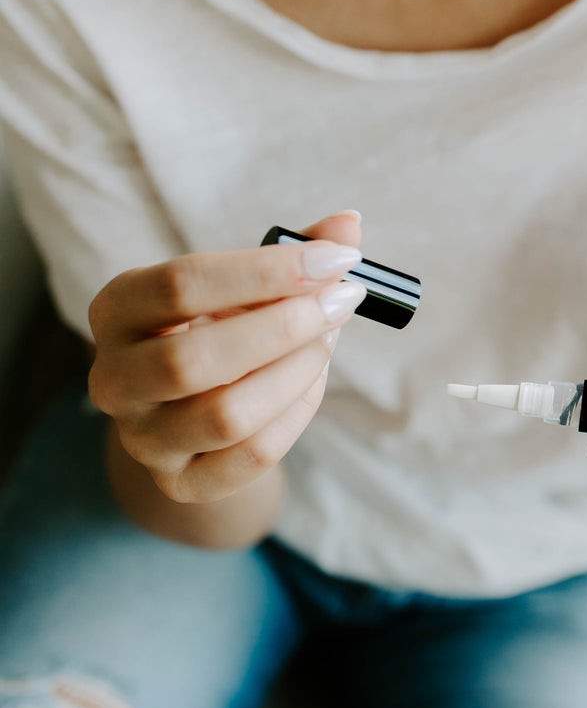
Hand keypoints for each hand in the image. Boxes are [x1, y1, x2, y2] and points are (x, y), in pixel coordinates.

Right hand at [86, 211, 365, 504]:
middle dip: (283, 327)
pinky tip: (311, 383)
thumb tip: (349, 225)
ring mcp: (143, 438)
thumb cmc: (219, 329)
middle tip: (341, 302)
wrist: (194, 411)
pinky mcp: (181, 482)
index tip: (335, 261)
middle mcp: (115, 379)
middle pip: (194, 359)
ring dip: (295, 372)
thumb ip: (293, 254)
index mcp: (118, 310)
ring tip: (327, 341)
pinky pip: (250, 456)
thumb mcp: (243, 286)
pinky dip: (296, 415)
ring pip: (226, 415)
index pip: (180, 284)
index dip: (265, 270)